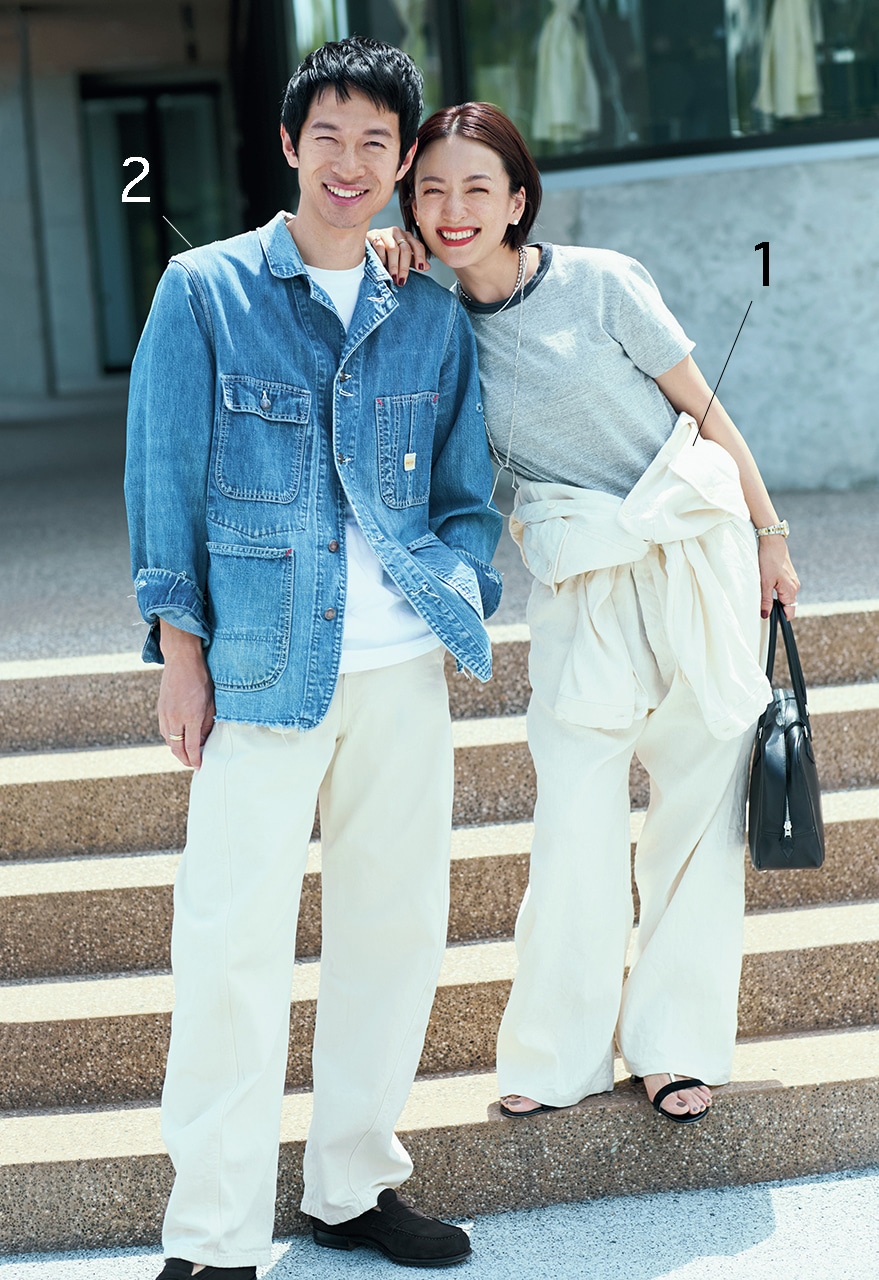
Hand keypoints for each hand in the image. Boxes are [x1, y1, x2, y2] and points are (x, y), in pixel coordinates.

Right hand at [157, 622, 215, 768]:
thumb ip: (206, 724)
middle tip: (193, 763)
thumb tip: (202, 741)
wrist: (182, 660)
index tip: (200, 765)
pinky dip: (170, 739)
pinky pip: (163, 730)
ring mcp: (165, 714)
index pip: (191, 747)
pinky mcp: (160, 709)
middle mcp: (175, 718)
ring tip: (187, 754)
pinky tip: (178, 739)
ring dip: (177, 750)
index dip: (195, 759)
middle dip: (185, 759)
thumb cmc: (201, 679)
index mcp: (191, 717)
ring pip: (168, 740)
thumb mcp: (211, 702)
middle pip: (176, 748)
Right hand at [367, 226, 428, 284]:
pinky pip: (380, 246)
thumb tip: (427, 267)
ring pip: (393, 249)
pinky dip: (382, 258)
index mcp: (407, 237)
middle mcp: (398, 233)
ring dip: (393, 265)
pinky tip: (382, 266)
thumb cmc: (386, 253)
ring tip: (392, 277)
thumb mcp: (401, 258)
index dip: (420, 257)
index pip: (418, 246)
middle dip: (404, 267)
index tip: (420, 269)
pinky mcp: (374, 235)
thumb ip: (412, 261)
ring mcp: (386, 233)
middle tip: (401, 281)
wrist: (367, 246)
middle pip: (406, 249)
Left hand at [758, 535, 799, 620]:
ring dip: (776, 601)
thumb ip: (766, 600)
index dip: (780, 618)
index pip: (790, 612)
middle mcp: (795, 587)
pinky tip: (768, 588)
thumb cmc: (769, 560)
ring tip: (764, 597)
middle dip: (777, 610)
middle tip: (763, 609)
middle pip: (788, 606)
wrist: (772, 542)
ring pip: (786, 598)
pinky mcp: (789, 576)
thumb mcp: (765, 582)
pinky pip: (785, 590)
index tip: (769, 619)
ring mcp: (793, 581)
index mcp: (791, 590)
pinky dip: (777, 593)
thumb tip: (766, 615)